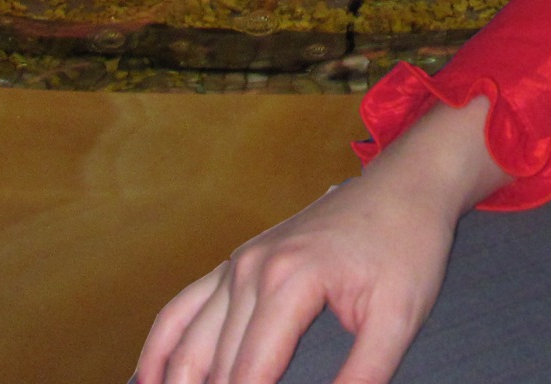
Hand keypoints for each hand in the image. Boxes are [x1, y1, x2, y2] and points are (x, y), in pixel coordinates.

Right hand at [135, 97, 506, 383]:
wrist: (404, 186)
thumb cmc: (406, 246)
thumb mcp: (398, 318)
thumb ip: (362, 375)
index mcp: (288, 282)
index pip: (249, 375)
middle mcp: (250, 270)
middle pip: (213, 365)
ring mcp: (237, 263)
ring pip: (186, 340)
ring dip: (172, 381)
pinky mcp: (237, 263)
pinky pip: (183, 307)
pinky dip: (160, 346)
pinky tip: (145, 378)